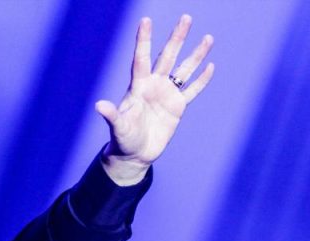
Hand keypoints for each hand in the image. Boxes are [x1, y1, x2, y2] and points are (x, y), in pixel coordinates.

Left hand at [96, 14, 214, 184]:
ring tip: (208, 38)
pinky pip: (192, 90)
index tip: (146, 20)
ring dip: (196, 55)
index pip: (142, 58)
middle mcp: (154, 85)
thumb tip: (99, 105)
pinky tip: (210, 66)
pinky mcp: (178, 107)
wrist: (135, 154)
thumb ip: (112, 115)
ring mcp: (167, 94)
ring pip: (184, 69)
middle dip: (177, 38)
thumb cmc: (123, 139)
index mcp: (138, 86)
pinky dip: (202, 80)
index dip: (144, 40)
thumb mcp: (118, 127)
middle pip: (167, 56)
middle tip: (186, 18)